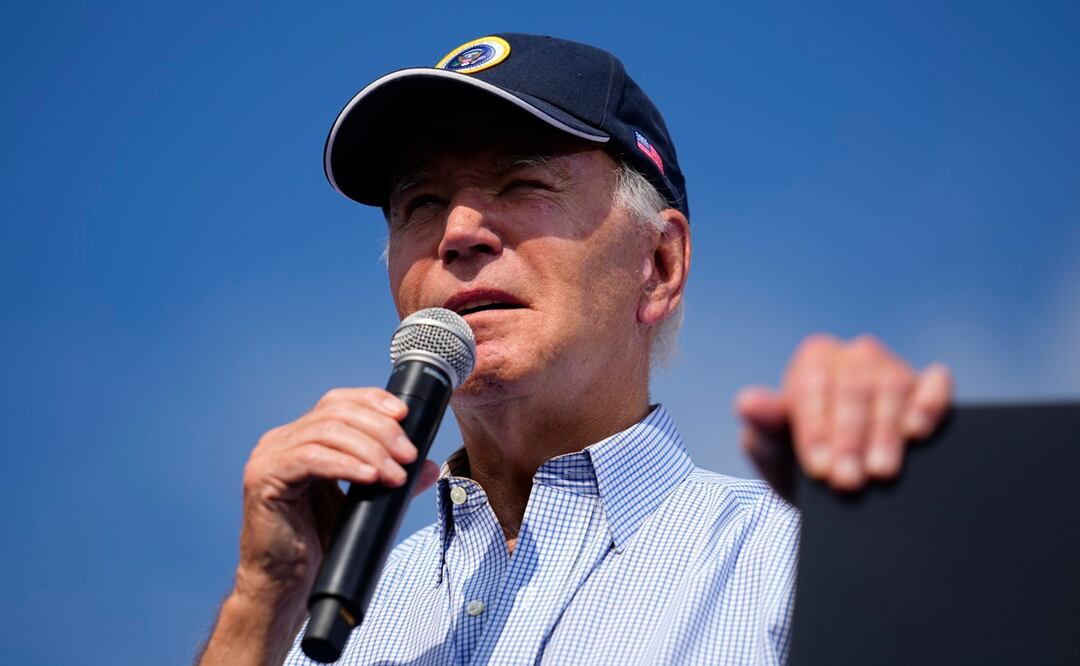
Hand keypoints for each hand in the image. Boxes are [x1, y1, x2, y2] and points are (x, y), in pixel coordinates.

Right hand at [199, 387, 438, 664]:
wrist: (287, 586)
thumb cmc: (319, 545)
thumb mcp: (364, 505)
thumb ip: (391, 480)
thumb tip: (428, 466)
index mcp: (301, 438)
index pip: (338, 402)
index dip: (372, 401)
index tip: (405, 415)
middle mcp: (282, 440)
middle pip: (335, 413)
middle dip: (380, 430)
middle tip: (409, 455)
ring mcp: (269, 456)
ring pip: (326, 432)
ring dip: (370, 450)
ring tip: (396, 474)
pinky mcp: (264, 478)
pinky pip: (310, 459)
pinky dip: (345, 464)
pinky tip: (370, 477)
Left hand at [735, 334, 952, 500]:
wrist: (846, 491)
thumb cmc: (803, 465)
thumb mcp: (777, 454)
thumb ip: (763, 428)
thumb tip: (747, 402)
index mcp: (813, 360)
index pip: (811, 387)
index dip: (815, 430)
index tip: (818, 468)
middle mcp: (854, 356)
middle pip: (852, 389)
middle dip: (850, 439)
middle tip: (849, 482)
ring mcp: (894, 368)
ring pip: (892, 388)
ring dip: (885, 433)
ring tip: (881, 472)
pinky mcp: (929, 386)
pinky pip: (935, 385)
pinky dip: (929, 404)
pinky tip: (918, 431)